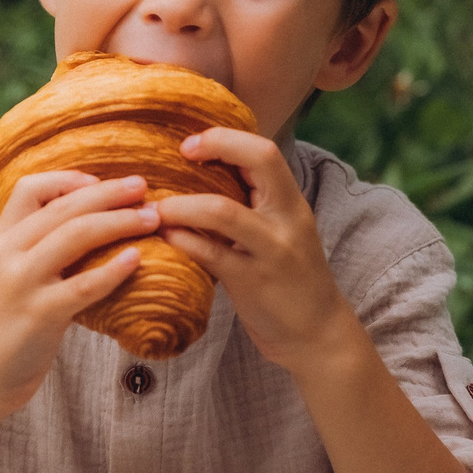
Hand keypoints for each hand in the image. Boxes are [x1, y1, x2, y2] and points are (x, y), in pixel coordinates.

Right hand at [0, 171, 158, 424]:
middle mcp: (6, 255)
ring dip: (119, 221)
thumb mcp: (6, 279)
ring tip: (151, 218)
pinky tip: (137, 259)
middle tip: (142, 187)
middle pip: (63, 207)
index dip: (68, 180)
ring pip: (76, 235)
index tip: (100, 183)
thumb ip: (37, 254)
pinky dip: (114, 269)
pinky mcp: (38, 316)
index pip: (29, 189)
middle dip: (108, 193)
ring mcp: (21, 284)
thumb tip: (89, 234)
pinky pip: (84, 286)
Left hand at [154, 129, 353, 368]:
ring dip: (181, 204)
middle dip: (215, 147)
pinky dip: (182, 240)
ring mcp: (271, 251)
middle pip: (259, 161)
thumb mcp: (282, 233)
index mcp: (292, 204)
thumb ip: (255, 205)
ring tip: (155, 207)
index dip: (227, 138)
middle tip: (178, 155)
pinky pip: (210, 254)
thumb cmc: (292, 280)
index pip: (266, 151)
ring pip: (223, 211)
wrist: (317, 334)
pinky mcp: (252, 282)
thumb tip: (205, 174)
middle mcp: (286, 220)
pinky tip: (164, 237)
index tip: (191, 144)